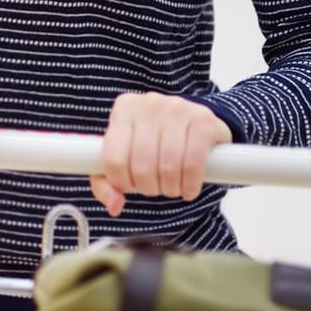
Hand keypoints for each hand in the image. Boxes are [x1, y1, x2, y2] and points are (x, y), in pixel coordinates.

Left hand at [89, 93, 230, 216]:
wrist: (197, 126)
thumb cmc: (155, 143)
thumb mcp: (126, 157)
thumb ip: (107, 184)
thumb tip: (114, 206)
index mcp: (124, 109)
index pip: (114, 159)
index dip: (122, 183)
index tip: (131, 186)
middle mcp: (149, 104)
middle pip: (142, 165)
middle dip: (149, 187)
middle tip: (155, 188)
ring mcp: (178, 108)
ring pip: (168, 166)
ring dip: (170, 189)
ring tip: (172, 188)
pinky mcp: (203, 120)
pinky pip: (193, 163)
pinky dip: (190, 184)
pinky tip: (189, 189)